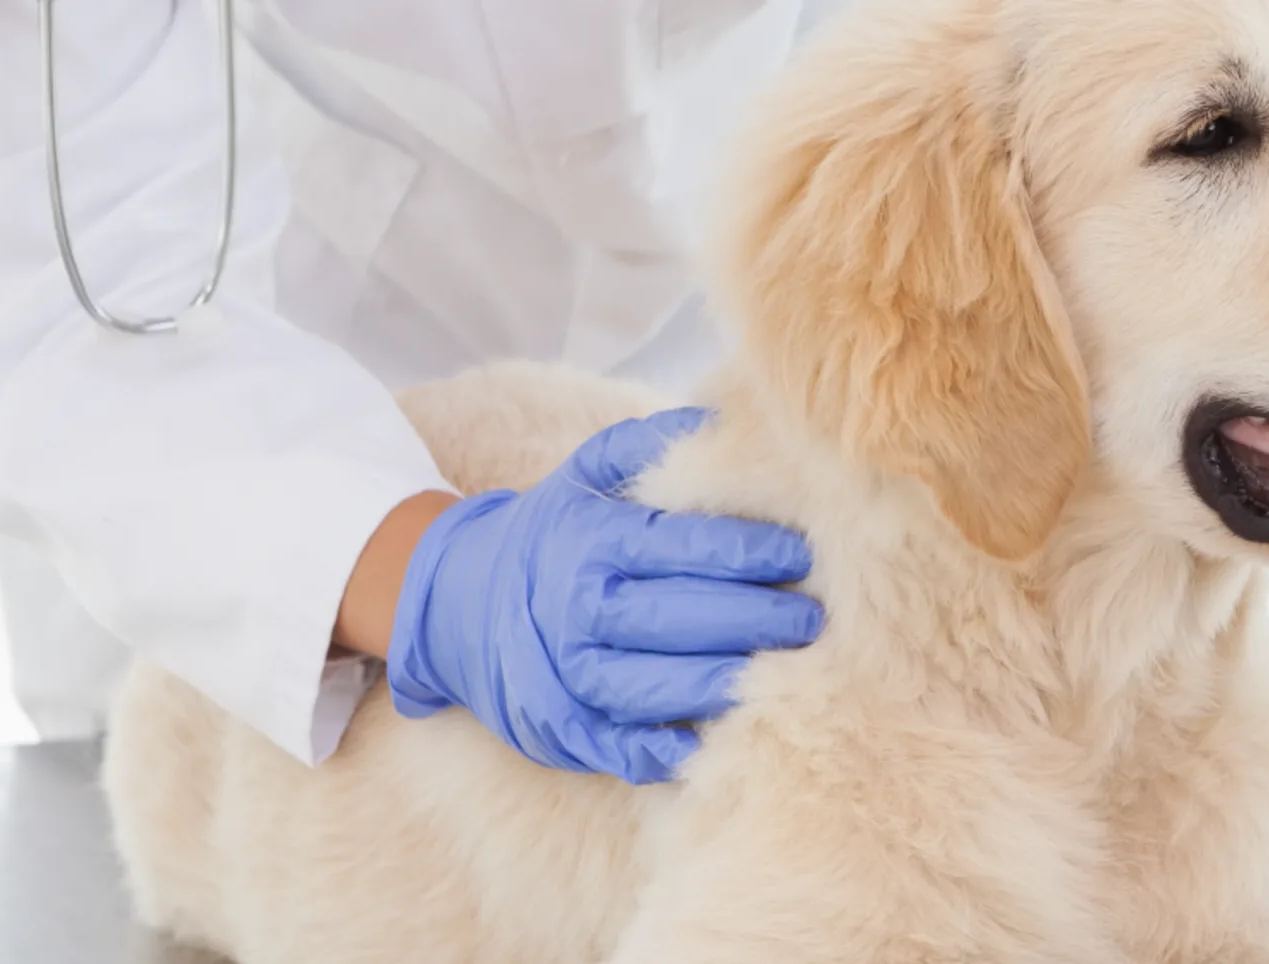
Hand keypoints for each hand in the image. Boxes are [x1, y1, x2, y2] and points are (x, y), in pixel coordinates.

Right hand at [385, 408, 822, 784]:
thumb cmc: (552, 532)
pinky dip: (660, 751)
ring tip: (783, 676)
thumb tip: (727, 420)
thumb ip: (651, 445)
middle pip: (671, 618)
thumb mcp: (586, 473)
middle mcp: (573, 608)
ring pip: (648, 686)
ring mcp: (561, 673)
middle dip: (750, 619)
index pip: (677, 546)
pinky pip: (614, 746)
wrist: (453, 601)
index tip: (801, 551)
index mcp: (588, 541)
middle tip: (814, 619)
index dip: (743, 550)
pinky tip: (712, 742)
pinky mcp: (556, 727)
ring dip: (718, 685)